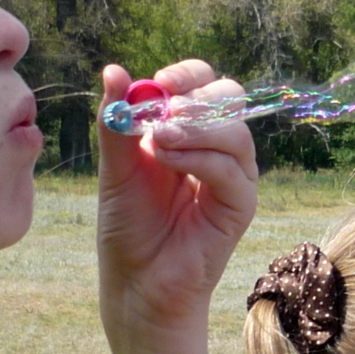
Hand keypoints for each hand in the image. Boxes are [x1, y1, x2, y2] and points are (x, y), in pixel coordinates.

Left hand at [96, 62, 257, 353]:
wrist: (136, 282)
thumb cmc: (128, 227)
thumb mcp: (116, 168)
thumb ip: (117, 122)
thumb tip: (114, 71)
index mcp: (187, 132)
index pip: (202, 84)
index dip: (186, 76)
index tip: (160, 83)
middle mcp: (215, 148)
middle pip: (229, 97)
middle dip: (196, 98)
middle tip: (163, 113)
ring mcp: (232, 176)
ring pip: (234, 131)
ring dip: (194, 129)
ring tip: (156, 143)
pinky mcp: (240, 205)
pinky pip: (232, 169)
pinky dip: (200, 158)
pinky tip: (167, 161)